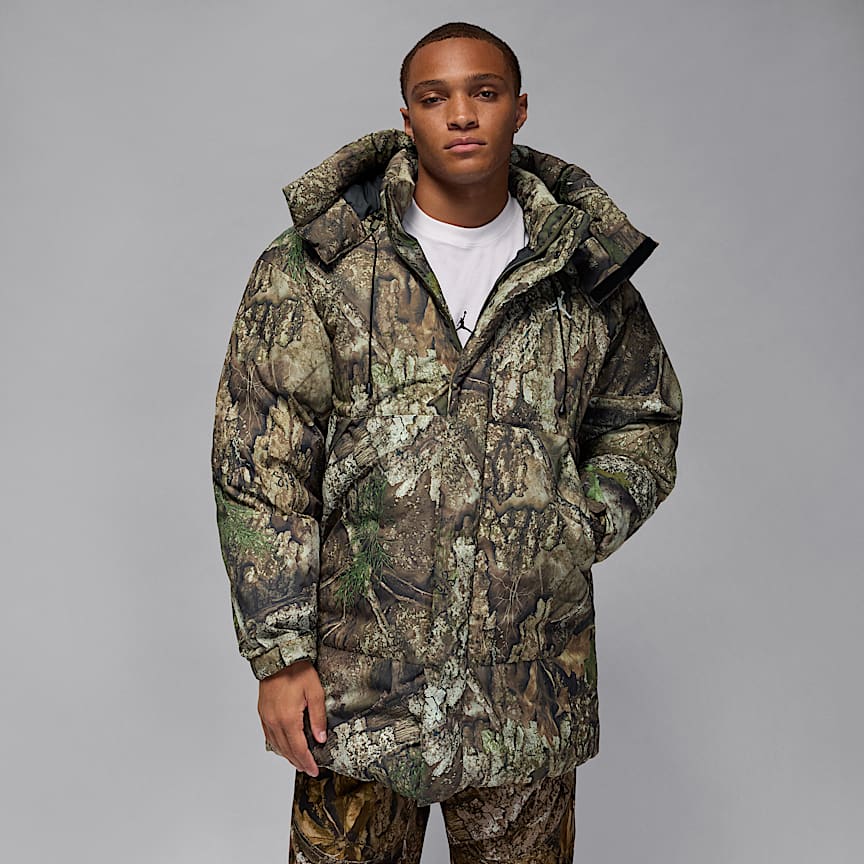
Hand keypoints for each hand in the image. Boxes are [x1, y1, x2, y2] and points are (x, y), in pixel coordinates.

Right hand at [258, 659, 327, 775]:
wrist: (278, 657)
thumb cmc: (297, 671)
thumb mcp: (315, 692)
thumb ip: (318, 717)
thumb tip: (320, 738)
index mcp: (288, 719)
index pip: (298, 748)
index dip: (307, 762)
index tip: (314, 770)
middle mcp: (274, 721)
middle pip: (286, 750)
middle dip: (298, 762)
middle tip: (308, 769)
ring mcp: (266, 717)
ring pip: (276, 745)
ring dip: (287, 756)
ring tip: (298, 761)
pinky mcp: (262, 712)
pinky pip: (269, 735)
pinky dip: (277, 745)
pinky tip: (284, 747)